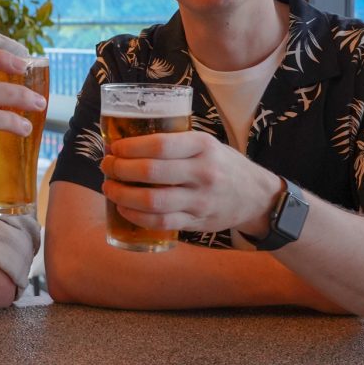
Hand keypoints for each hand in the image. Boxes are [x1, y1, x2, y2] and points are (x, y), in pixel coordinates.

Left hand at [100, 131, 278, 234]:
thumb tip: (127, 142)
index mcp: (203, 146)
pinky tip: (124, 208)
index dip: (130, 147)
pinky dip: (136, 216)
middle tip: (107, 166)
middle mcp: (203, 173)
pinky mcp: (197, 222)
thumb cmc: (223, 164)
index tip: (114, 147)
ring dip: (122, 195)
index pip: (159, 144)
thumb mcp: (207, 144)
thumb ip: (175, 142)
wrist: (256, 196)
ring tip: (110, 187)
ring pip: (152, 201)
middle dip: (120, 169)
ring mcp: (200, 200)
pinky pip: (160, 223)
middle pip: (150, 172)